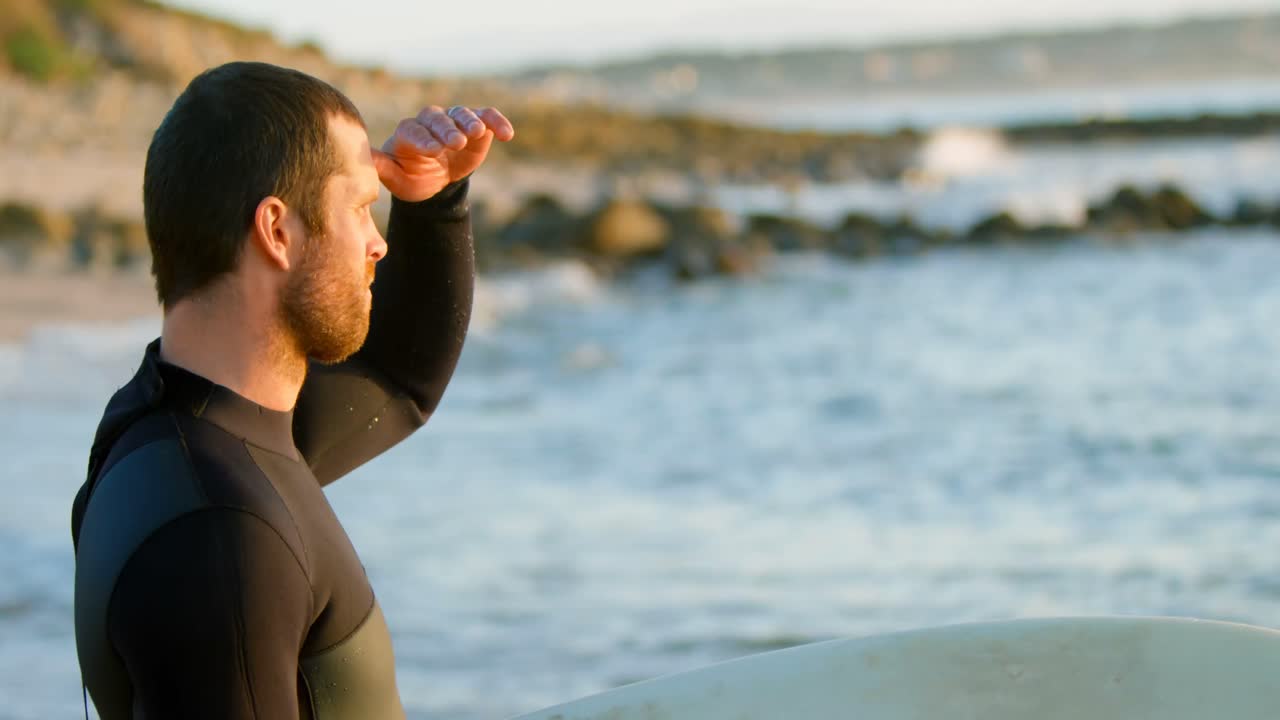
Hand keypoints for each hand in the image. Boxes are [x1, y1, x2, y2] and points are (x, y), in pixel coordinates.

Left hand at [372, 105, 514, 201]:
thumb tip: (360, 157)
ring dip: (470, 122)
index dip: (424, 140)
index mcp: (408, 133)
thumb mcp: (394, 177)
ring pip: (461, 114)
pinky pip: (486, 118)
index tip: (433, 150)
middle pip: (438, 120)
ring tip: (478, 133)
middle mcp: (430, 122)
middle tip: (456, 142)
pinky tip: (507, 134)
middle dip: (447, 130)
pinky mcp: (476, 126)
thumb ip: (380, 165)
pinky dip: (496, 122)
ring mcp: (454, 121)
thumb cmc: (410, 177)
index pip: (414, 131)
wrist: (434, 180)